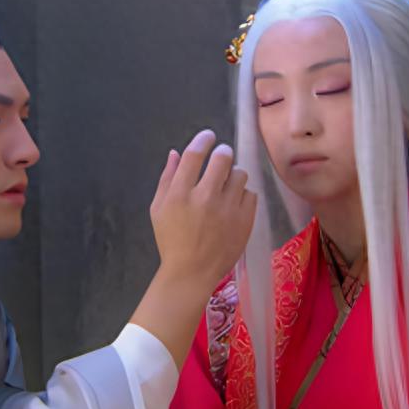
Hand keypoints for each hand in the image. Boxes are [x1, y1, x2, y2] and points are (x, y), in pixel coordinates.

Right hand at [131, 129, 256, 367]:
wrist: (192, 272)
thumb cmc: (171, 240)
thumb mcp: (158, 209)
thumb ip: (167, 178)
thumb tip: (176, 152)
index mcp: (180, 194)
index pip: (194, 155)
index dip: (203, 140)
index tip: (209, 136)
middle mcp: (205, 198)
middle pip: (222, 158)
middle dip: (222, 153)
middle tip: (221, 157)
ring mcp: (228, 209)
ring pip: (240, 174)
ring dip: (233, 175)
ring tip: (227, 186)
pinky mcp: (245, 220)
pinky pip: (250, 193)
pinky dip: (243, 195)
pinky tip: (234, 204)